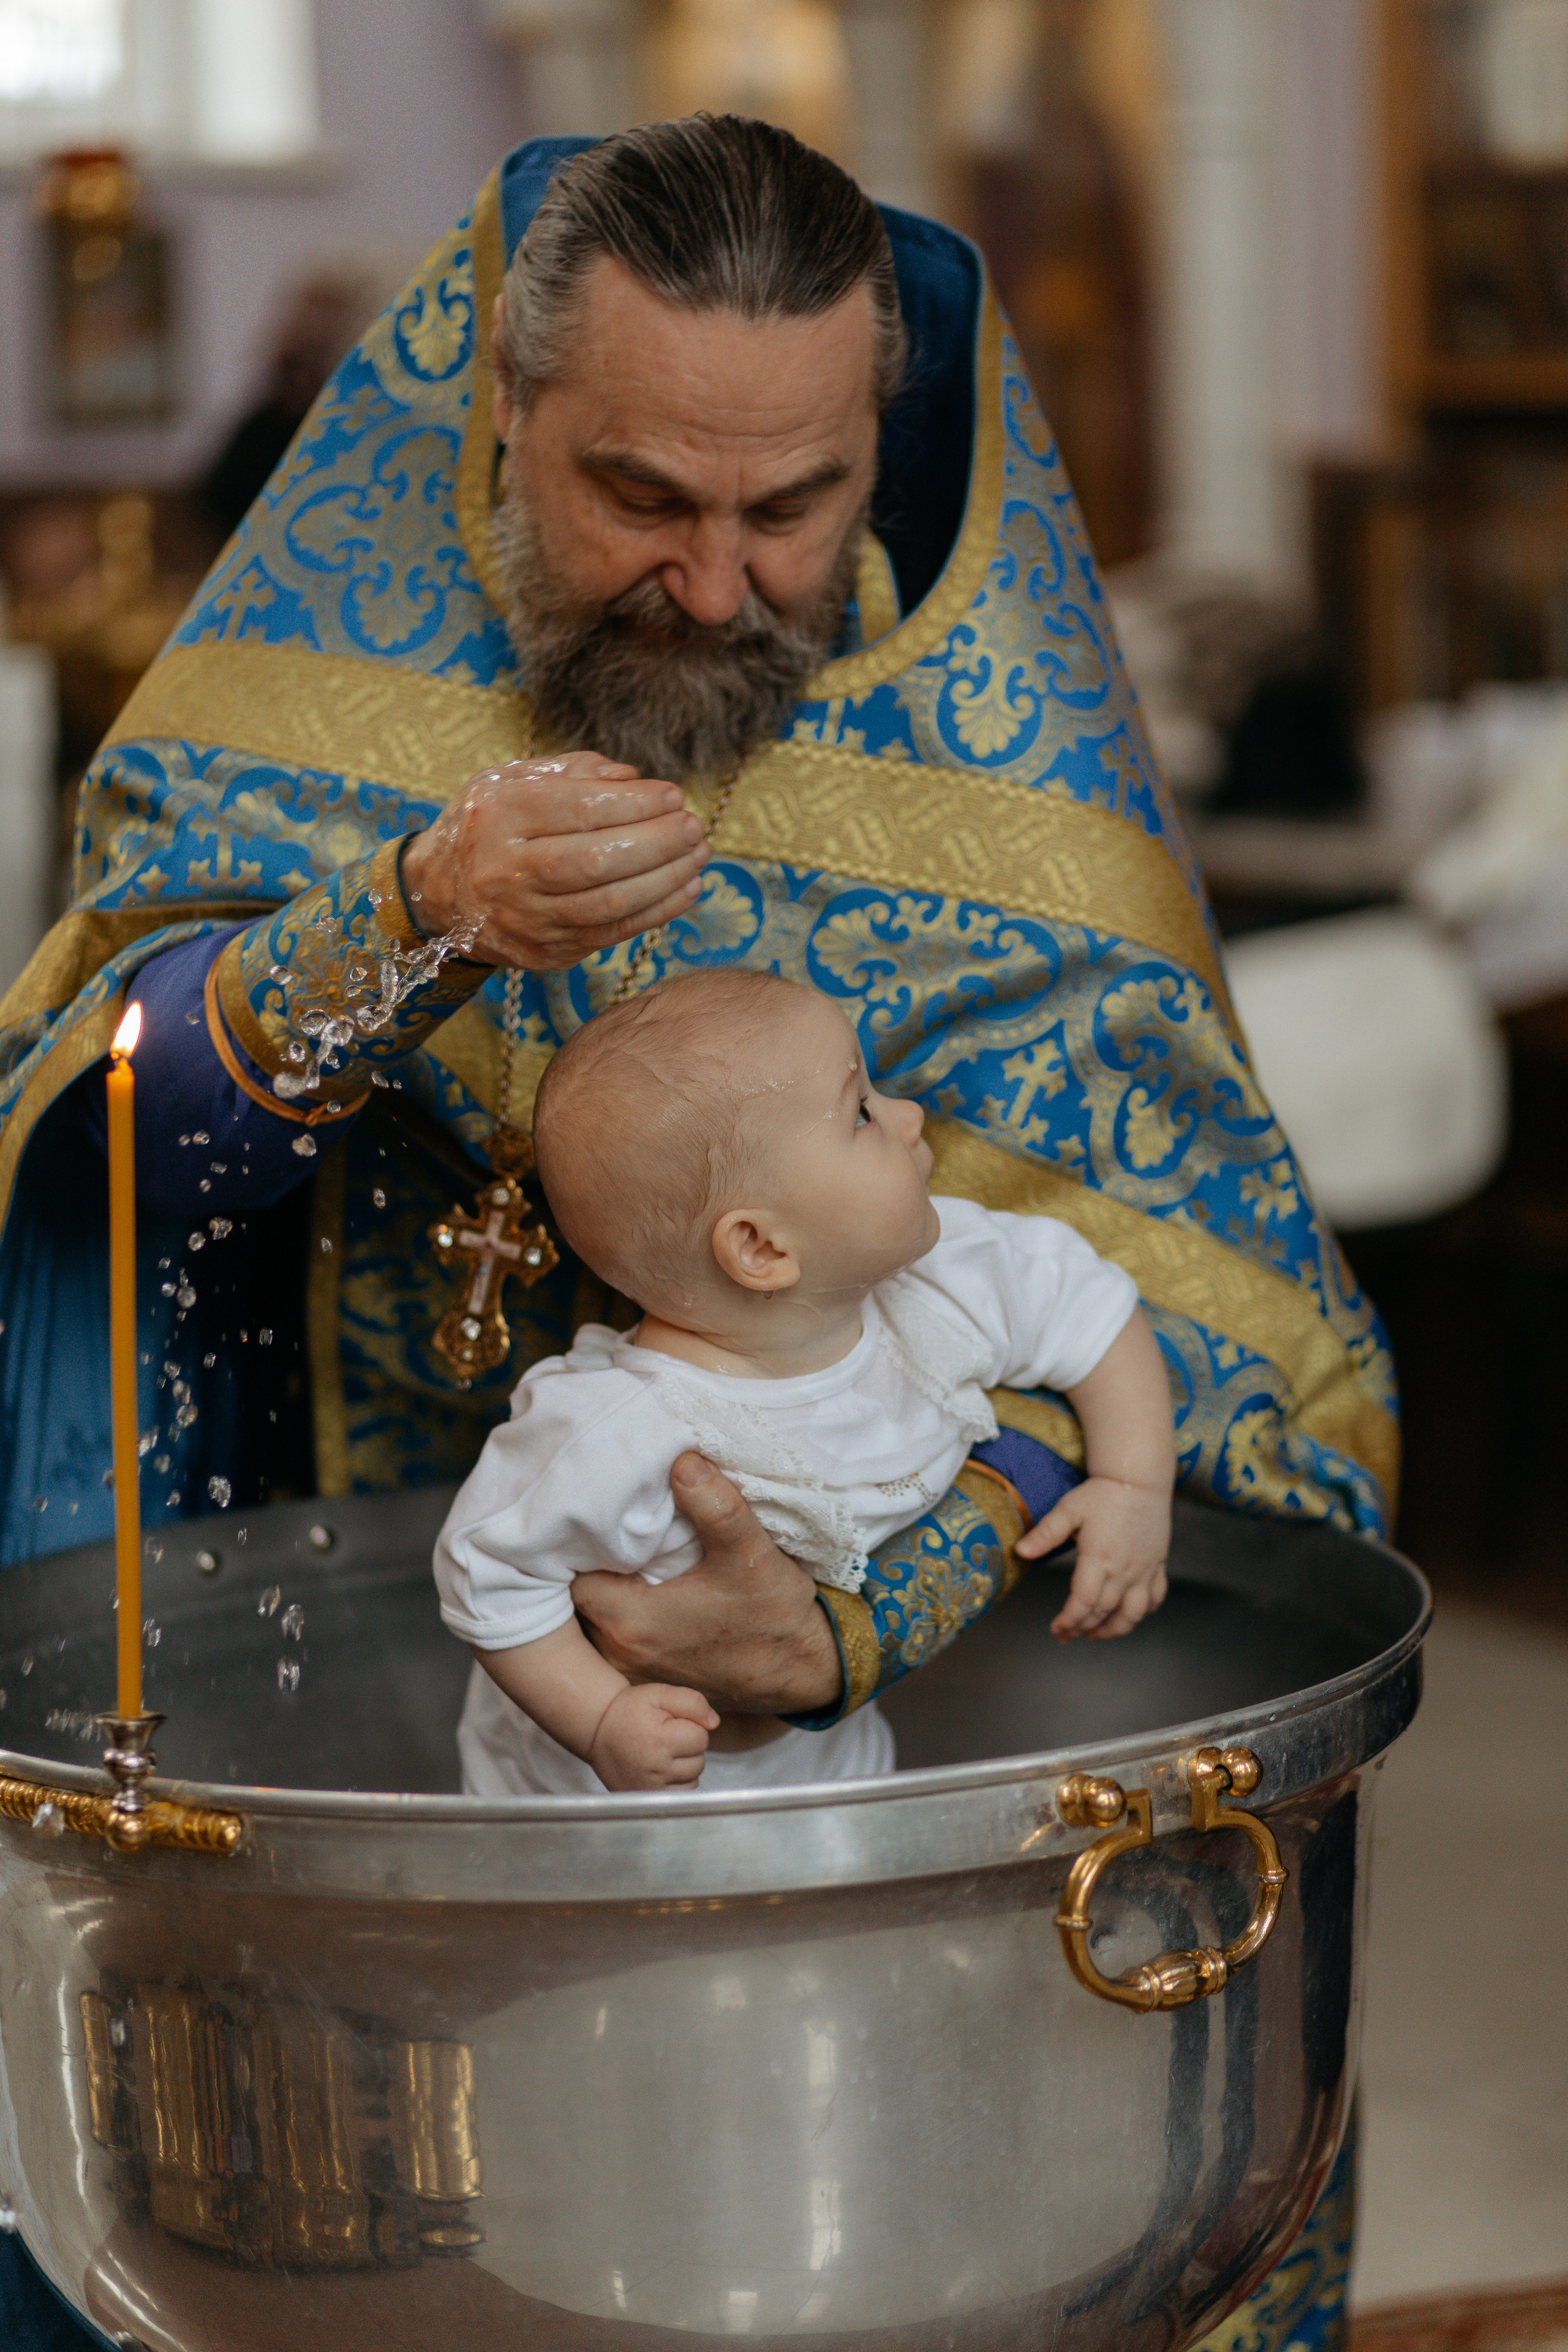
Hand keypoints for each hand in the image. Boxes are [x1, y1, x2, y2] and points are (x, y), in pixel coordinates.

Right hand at [400, 752, 709, 966]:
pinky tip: (686, 888)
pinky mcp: (544, 953)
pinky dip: (658, 912)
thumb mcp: (513, 781)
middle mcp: (504, 872)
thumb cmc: (489, 826)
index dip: (637, 804)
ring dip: (667, 879)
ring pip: (610, 903)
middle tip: (694, 828)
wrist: (440, 895)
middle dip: (659, 843)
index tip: (675, 797)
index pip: (581, 809)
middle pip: (598, 861)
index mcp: (497, 816)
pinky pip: (612, 933)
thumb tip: (636, 780)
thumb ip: (574, 772)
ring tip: (698, 856)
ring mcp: (524, 919)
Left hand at [573, 1452, 843, 1715]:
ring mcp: (633, 1675)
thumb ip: (716, 1507)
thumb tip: (683, 1461)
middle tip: (599, 1530)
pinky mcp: (650, 1682)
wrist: (806, 1671)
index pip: (567, 1576)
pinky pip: (612, 1645)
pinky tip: (640, 1590)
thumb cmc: (775, 1616)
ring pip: (590, 1626)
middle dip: (583, 1567)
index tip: (588, 1518)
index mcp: (632, 1621)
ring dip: (601, 1594)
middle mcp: (621, 1655)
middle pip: (573, 1603)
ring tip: (617, 1557)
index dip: (572, 1546)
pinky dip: (617, 1619)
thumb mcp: (750, 1553)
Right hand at [587, 1681, 717, 1791]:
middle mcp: (656, 1768)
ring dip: (685, 1765)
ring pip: (693, 1778)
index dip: (691, 1726)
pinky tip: (663, 1768)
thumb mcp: (659, 1694)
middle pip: (699, 1760)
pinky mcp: (647, 1796)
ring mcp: (651, 1787)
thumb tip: (714, 1722)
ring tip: (663, 1751)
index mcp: (660, 1740)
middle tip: (666, 1736)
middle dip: (689, 1746)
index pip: (702, 1737)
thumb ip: (692, 1702)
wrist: (598, 1730)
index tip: (672, 1722)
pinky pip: (681, 1793)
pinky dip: (678, 1781)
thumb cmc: (629, 1710)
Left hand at [1016, 1475, 1170, 1641]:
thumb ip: (1044, 1534)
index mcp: (1099, 1559)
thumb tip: (1019, 1551)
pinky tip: (1129, 1614)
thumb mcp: (1068, 1509)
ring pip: (1133, 1613)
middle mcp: (1124, 1570)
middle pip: (1103, 1611)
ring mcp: (1143, 1569)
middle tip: (1066, 1635)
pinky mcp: (1157, 1564)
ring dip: (1114, 1630)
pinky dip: (1143, 1611)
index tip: (1056, 1628)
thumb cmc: (1102, 1493)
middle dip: (1082, 1628)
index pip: (1083, 1602)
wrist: (1139, 1478)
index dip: (1068, 1620)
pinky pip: (1155, 1597)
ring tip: (1096, 1636)